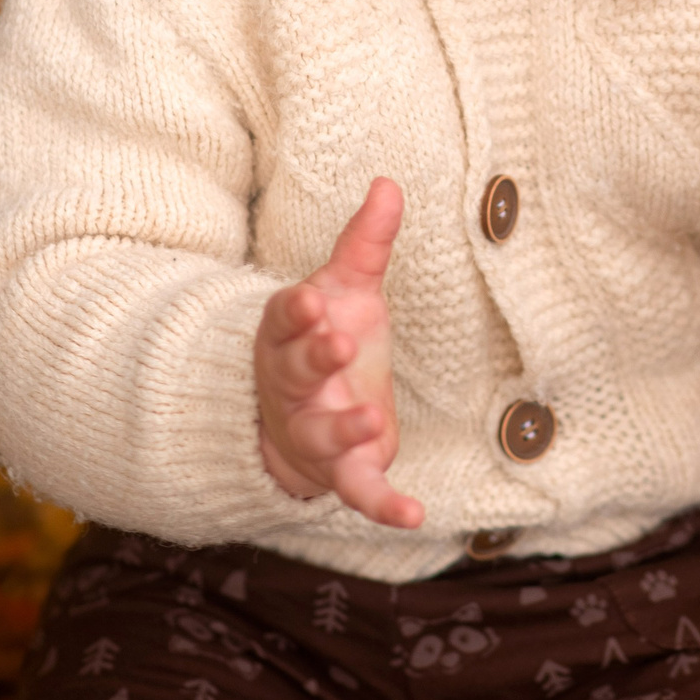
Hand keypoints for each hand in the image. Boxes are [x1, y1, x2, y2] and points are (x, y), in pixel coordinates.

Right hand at [253, 178, 423, 528]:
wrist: (297, 417)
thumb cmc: (326, 341)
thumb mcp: (346, 288)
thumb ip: (366, 243)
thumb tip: (389, 182)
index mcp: (287, 336)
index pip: (282, 319)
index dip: (295, 312)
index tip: (311, 298)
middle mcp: (292, 388)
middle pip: (296, 374)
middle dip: (315, 359)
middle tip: (338, 343)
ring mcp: (313, 433)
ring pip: (321, 435)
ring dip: (343, 430)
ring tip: (372, 419)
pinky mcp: (343, 472)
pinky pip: (360, 493)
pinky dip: (384, 507)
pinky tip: (416, 516)